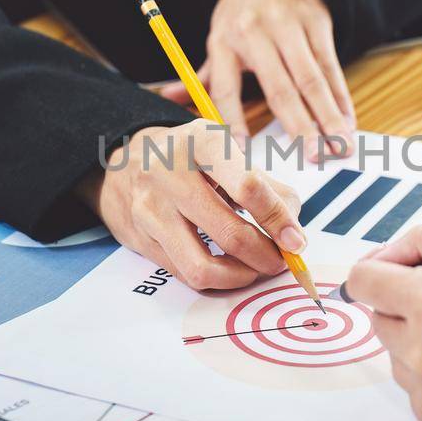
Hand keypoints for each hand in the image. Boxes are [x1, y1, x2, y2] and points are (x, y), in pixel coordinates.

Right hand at [80, 119, 305, 290]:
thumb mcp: (228, 153)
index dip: (278, 219)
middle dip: (265, 256)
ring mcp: (150, 208)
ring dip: (240, 276)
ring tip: (255, 269)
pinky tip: (229, 269)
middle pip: (229, 232)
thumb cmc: (191, 159)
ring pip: (202, 266)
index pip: (248, 185)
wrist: (125, 163)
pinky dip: (216, 280)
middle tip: (281, 261)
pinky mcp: (141, 239)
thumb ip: (267, 187)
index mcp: (201, 141)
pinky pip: (185, 274)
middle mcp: (169, 172)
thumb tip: (293, 232)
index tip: (296, 242)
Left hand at [163, 0, 354, 158]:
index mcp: (224, 40)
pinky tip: (347, 120)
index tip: (241, 151)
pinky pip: (331, 65)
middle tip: (313, 158)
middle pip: (280, 87)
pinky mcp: (317, 22)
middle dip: (299, 125)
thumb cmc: (242, 9)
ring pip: (312, 79)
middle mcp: (257, 33)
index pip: (225, 87)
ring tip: (339, 146)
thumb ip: (200, 75)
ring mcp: (290, 27)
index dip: (232, 119)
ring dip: (328, 116)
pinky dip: (341, 96)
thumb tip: (167, 98)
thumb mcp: (216, 34)